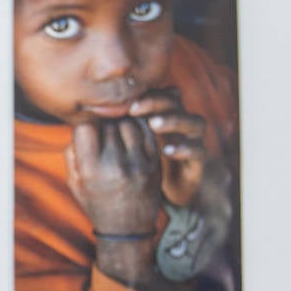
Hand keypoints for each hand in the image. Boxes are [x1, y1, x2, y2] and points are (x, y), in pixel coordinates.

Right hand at [65, 116, 162, 288]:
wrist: (128, 230)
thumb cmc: (97, 203)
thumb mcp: (74, 183)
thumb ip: (72, 152)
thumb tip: (81, 124)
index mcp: (91, 170)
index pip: (85, 126)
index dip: (85, 125)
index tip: (87, 132)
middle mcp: (115, 165)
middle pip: (108, 122)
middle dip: (103, 123)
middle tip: (103, 129)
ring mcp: (138, 164)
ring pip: (129, 123)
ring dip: (121, 122)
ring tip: (117, 130)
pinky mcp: (154, 164)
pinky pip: (147, 133)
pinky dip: (138, 128)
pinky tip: (132, 133)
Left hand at [126, 87, 208, 207]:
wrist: (162, 196)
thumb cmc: (138, 166)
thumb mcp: (128, 145)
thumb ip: (117, 129)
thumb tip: (92, 114)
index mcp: (163, 115)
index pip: (158, 94)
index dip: (143, 94)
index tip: (122, 102)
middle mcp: (181, 123)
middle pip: (176, 102)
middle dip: (155, 102)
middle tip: (133, 108)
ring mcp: (192, 140)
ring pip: (194, 122)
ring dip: (173, 120)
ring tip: (153, 124)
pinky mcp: (198, 161)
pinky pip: (198, 150)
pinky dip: (184, 148)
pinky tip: (167, 151)